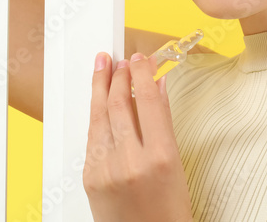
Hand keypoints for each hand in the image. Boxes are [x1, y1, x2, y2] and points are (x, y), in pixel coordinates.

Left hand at [84, 51, 193, 221]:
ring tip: (103, 68)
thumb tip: (158, 88)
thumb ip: (164, 123)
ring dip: (100, 87)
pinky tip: (100, 103)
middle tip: (122, 60)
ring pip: (99, 116)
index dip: (143, 73)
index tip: (142, 59)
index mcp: (160, 157)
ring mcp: (106, 169)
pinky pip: (92, 137)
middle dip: (119, 75)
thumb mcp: (177, 164)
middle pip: (119, 103)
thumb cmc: (169, 211)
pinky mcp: (90, 177)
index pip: (148, 100)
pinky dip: (97, 115)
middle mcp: (130, 161)